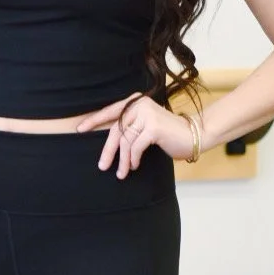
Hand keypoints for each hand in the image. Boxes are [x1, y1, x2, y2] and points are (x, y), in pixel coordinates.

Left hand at [75, 91, 196, 176]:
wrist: (194, 135)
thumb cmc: (169, 134)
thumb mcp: (146, 126)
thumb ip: (130, 126)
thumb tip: (108, 141)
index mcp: (136, 101)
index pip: (111, 111)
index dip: (94, 120)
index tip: (80, 129)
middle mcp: (140, 104)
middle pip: (116, 130)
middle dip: (108, 151)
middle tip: (102, 166)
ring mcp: (147, 114)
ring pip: (125, 141)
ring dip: (123, 160)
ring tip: (122, 173)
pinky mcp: (153, 127)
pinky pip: (135, 147)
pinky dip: (133, 159)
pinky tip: (134, 166)